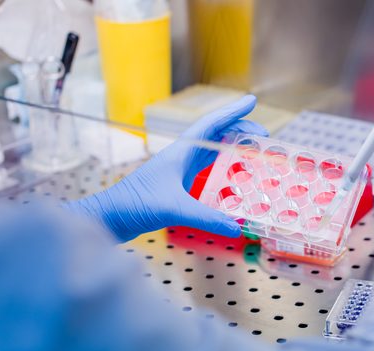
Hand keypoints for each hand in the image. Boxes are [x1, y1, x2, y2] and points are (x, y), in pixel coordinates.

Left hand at [65, 95, 267, 241]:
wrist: (109, 217)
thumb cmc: (134, 205)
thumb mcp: (173, 209)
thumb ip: (206, 218)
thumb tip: (236, 227)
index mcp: (180, 153)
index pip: (211, 125)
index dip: (232, 113)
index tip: (252, 101)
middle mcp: (181, 158)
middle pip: (215, 137)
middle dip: (240, 133)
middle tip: (264, 137)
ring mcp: (178, 172)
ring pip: (212, 154)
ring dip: (232, 150)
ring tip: (254, 154)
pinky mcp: (176, 187)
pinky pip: (206, 173)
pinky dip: (222, 172)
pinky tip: (232, 180)